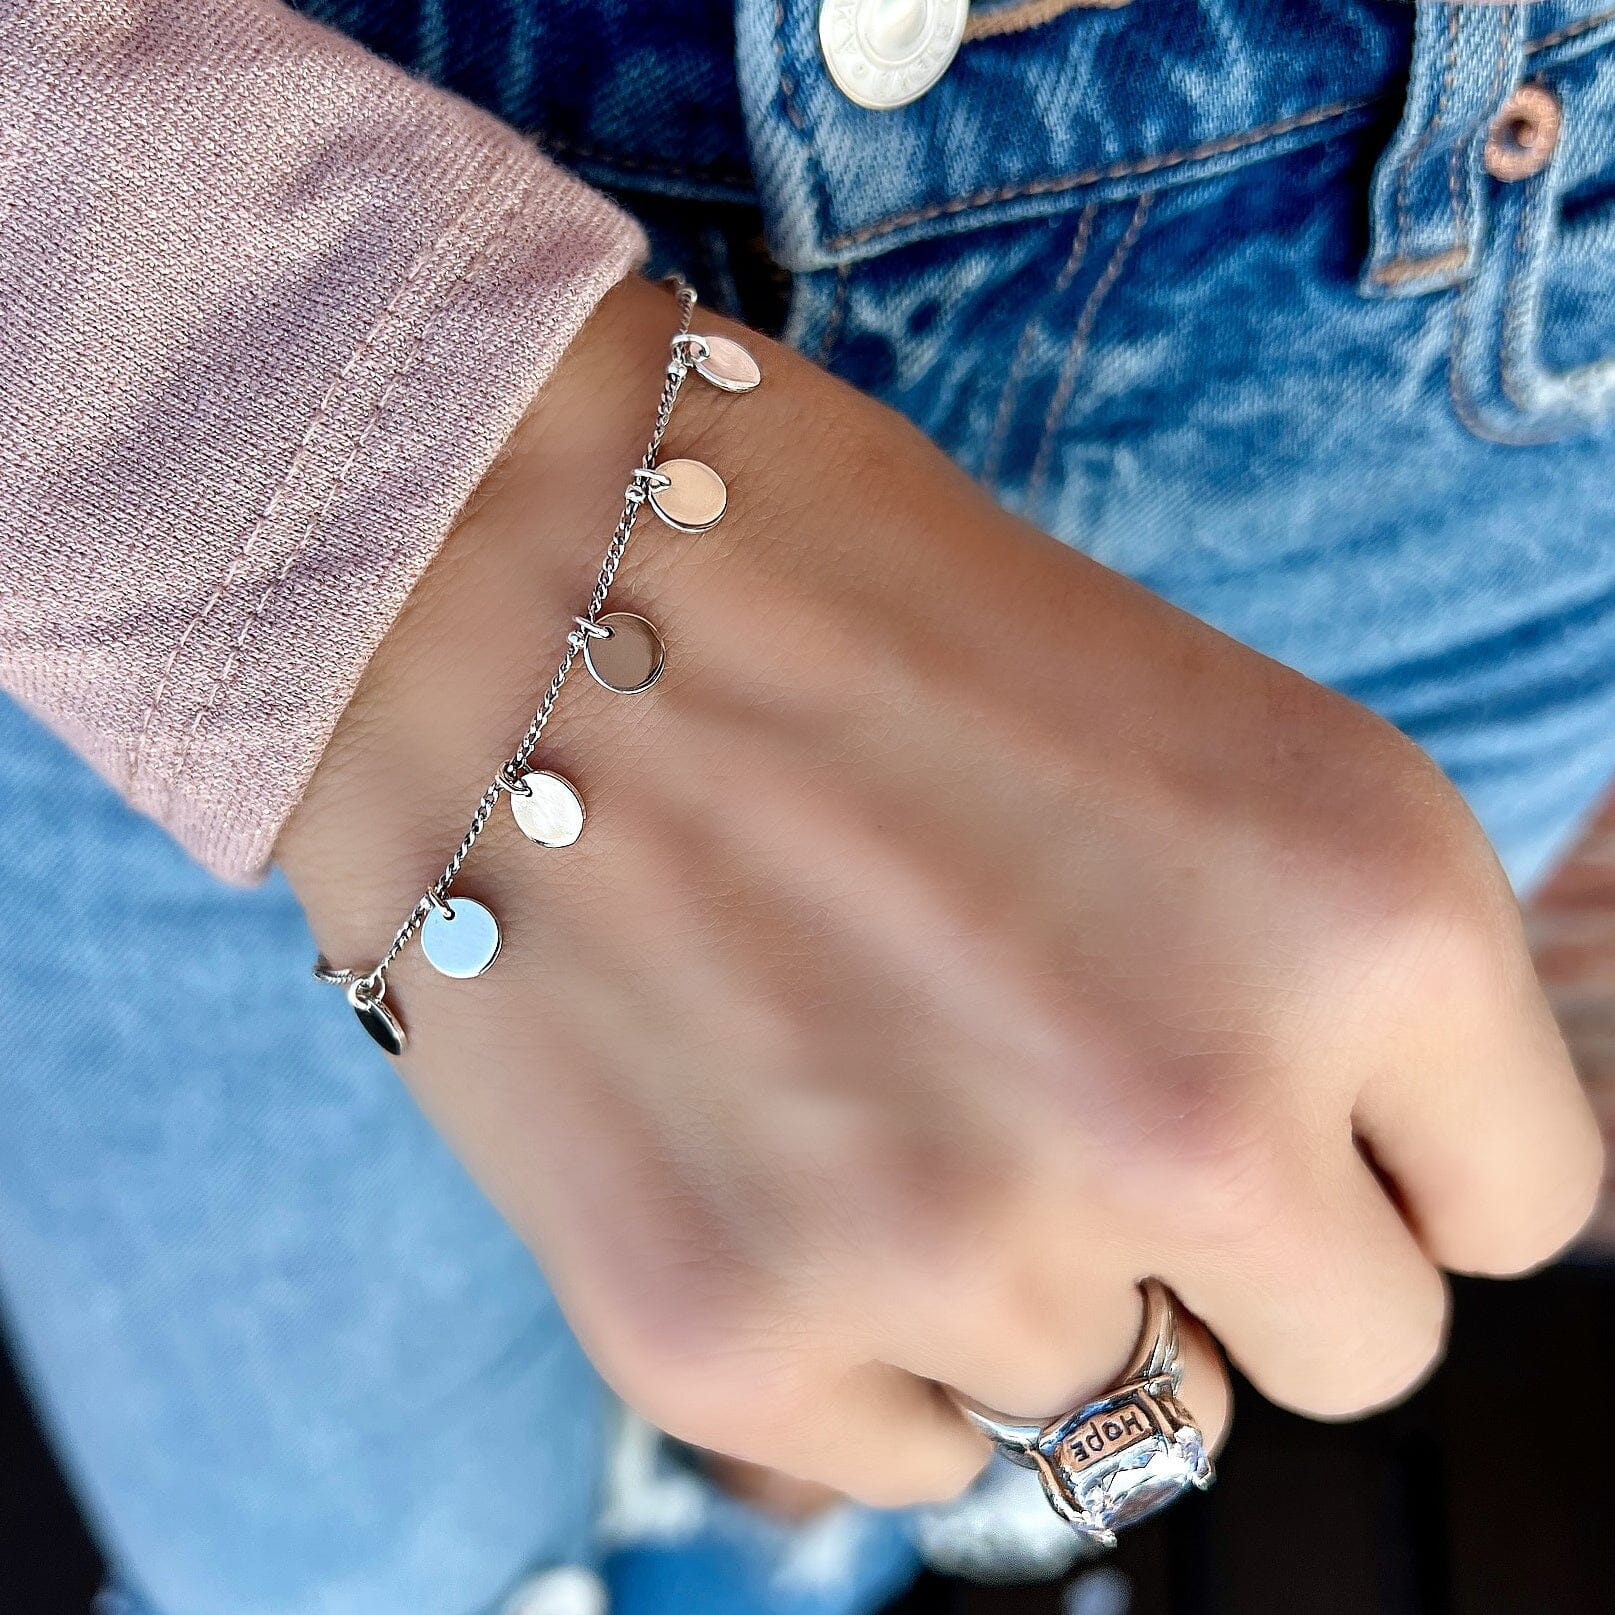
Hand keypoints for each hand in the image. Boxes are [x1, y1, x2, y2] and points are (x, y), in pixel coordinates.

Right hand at [280, 275, 1601, 1506]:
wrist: (502, 568)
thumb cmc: (843, 597)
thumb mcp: (1193, 735)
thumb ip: (1314, 991)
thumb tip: (1336, 1194)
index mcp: (1366, 909)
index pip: (1516, 1203)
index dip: (1403, 1161)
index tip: (1305, 1123)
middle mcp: (1191, 1108)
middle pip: (1347, 1352)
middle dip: (1240, 1253)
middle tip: (1082, 1111)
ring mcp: (950, 1247)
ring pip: (1107, 1405)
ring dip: (1029, 1279)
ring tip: (882, 1087)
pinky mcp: (726, 1333)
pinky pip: (907, 1456)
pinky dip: (869, 1349)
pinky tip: (779, 1166)